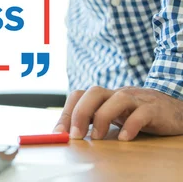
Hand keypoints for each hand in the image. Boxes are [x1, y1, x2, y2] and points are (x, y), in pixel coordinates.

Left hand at [53, 86, 182, 140]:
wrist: (174, 111)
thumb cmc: (139, 114)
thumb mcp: (114, 115)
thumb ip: (93, 121)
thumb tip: (68, 134)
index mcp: (105, 96)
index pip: (79, 95)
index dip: (67, 112)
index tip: (59, 132)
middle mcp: (118, 94)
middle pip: (95, 92)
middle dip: (80, 113)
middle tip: (76, 135)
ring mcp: (137, 100)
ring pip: (118, 99)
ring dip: (102, 118)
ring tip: (97, 138)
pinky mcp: (155, 110)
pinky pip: (142, 114)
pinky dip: (131, 125)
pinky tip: (124, 138)